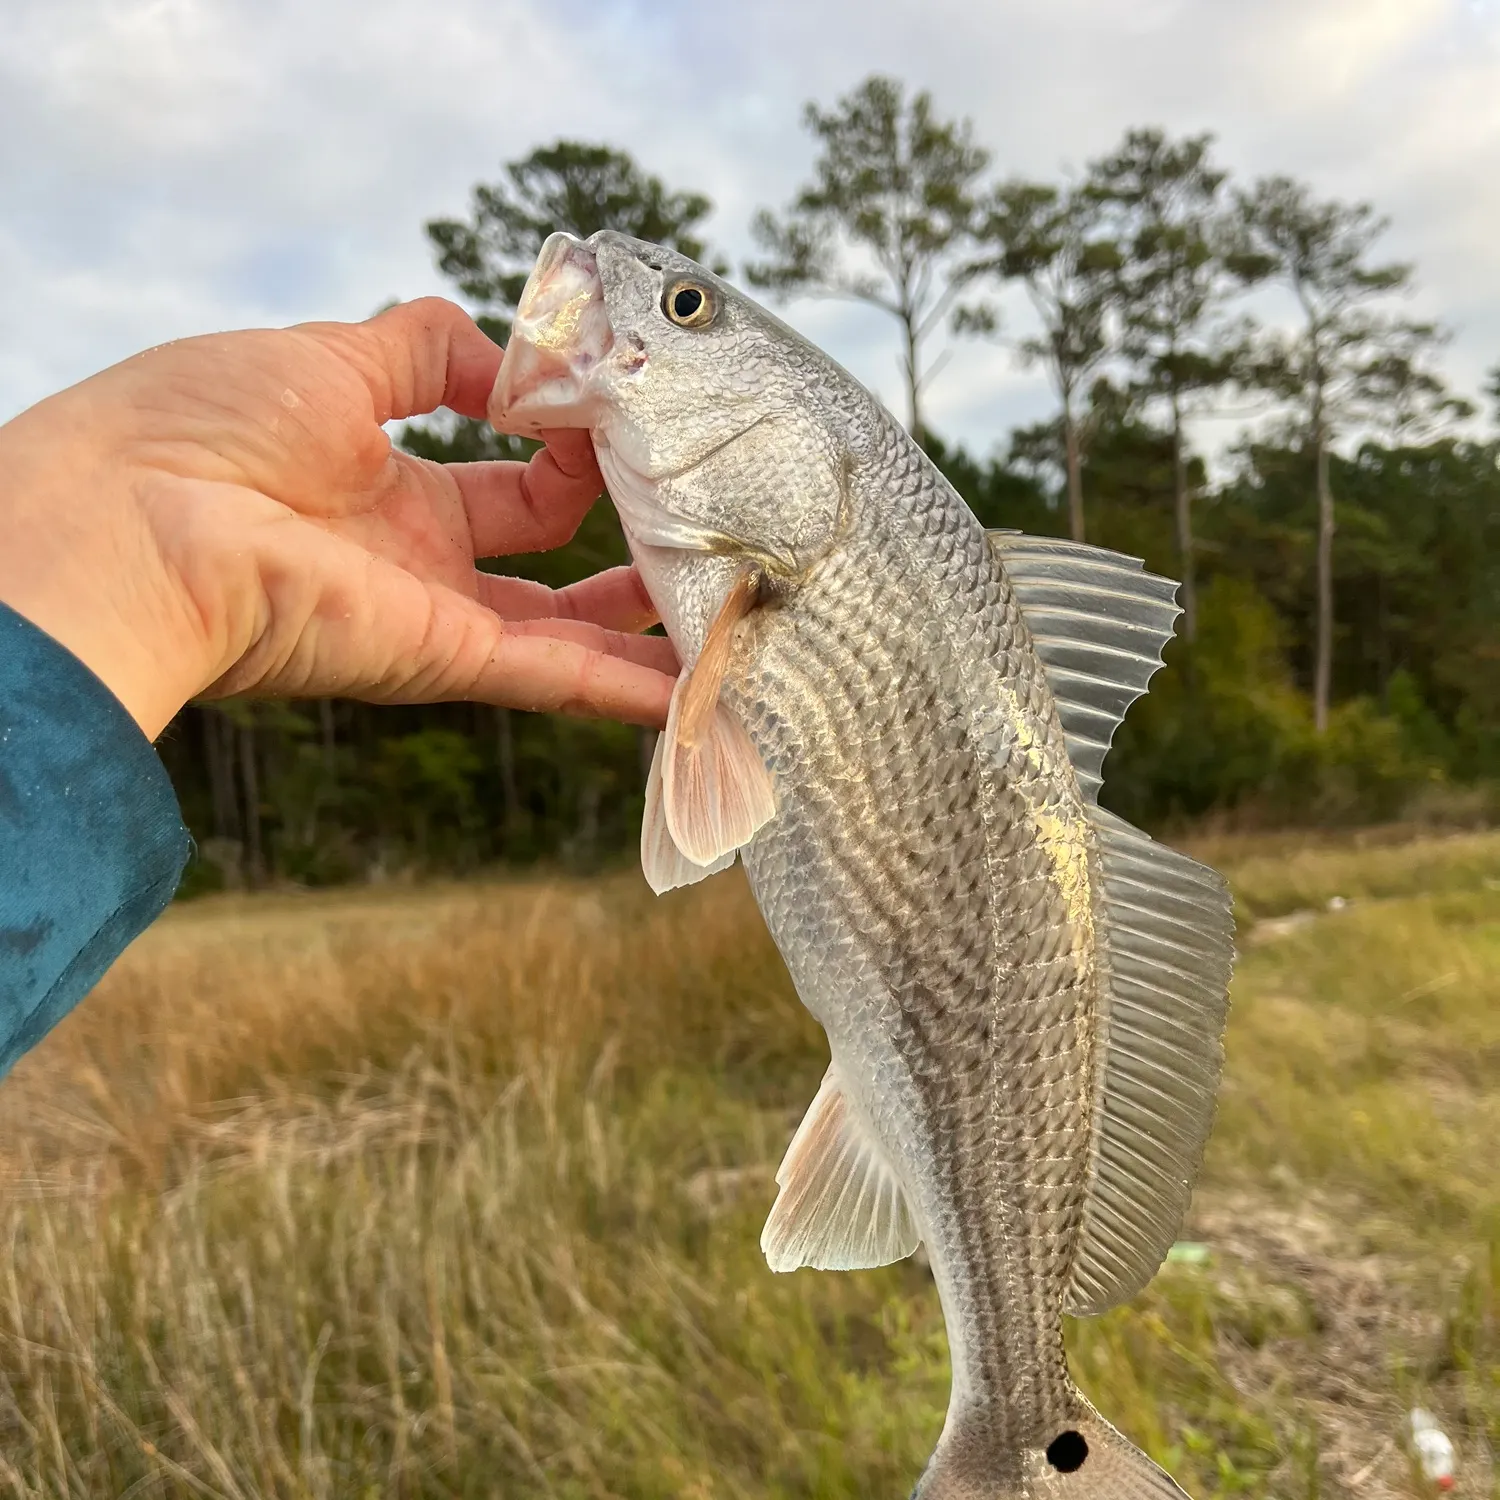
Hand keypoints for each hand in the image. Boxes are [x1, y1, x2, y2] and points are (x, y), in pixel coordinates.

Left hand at [0, 298, 675, 740]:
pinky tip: (696, 688)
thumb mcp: (331, 356)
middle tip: (700, 530)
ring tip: (724, 620)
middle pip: (550, 568)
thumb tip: (512, 360)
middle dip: (624, 551)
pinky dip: (626, 690)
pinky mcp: (443, 662)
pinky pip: (556, 678)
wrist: (134, 517)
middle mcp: (421, 561)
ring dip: (642, 633)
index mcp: (389, 485)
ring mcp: (436, 619)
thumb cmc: (202, 423)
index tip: (622, 418)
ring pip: (567, 637)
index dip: (573, 450)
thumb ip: (427, 351)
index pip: (512, 481)